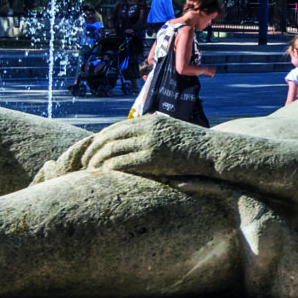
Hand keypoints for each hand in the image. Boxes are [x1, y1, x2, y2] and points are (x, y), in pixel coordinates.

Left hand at [67, 114, 219, 179]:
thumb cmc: (194, 146)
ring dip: (97, 162)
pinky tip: (103, 177)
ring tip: (89, 173)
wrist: (214, 152)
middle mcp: (147, 128)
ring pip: (112, 150)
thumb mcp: (171, 131)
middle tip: (82, 164)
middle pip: (108, 137)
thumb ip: (153, 132)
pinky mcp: (154, 157)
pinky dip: (109, 169)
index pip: (114, 128)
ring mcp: (150, 142)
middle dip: (92, 151)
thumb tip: (136, 141)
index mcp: (150, 120)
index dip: (98, 140)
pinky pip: (123, 162)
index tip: (90, 152)